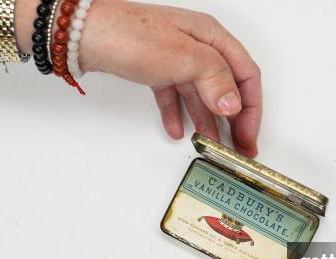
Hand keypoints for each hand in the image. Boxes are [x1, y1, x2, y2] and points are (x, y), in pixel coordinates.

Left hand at [78, 1, 262, 156]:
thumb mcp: (184, 57)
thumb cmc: (130, 35)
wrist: (84, 35)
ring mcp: (176, 58)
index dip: (252, 109)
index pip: (246, 76)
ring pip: (202, 95)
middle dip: (234, 119)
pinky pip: (175, 96)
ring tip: (212, 145)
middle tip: (238, 146)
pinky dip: (179, 114)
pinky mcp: (156, 69)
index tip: (248, 136)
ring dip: (208, 122)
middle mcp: (198, 47)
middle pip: (227, 87)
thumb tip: (234, 105)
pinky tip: (178, 130)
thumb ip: (215, 80)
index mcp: (212, 38)